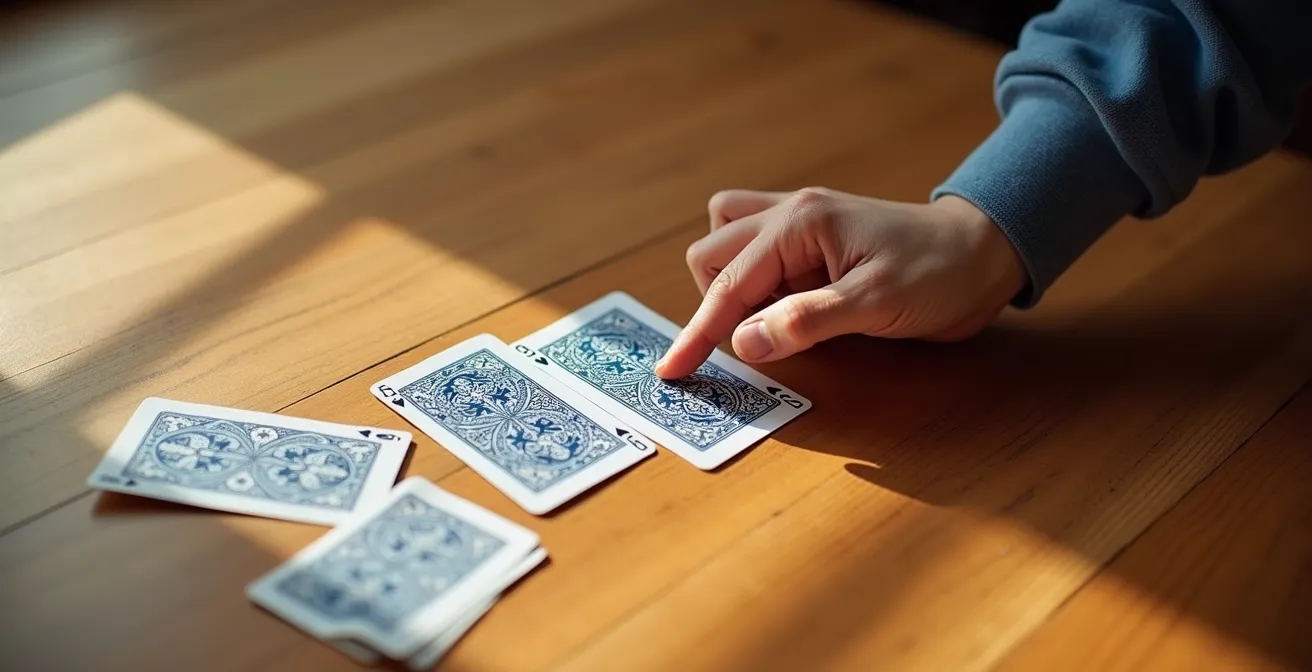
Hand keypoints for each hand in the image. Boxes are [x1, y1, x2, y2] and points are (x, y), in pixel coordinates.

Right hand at [653, 187, 1026, 378]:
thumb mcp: (877, 304)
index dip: (698, 332)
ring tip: (772, 316)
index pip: (730, 284)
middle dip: (718, 303)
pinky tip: (784, 302)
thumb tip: (743, 341)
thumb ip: (807, 321)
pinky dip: (752, 276)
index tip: (672, 371)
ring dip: (731, 282)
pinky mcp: (812, 238)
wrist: (985, 252)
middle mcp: (790, 213)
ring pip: (726, 239)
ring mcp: (800, 221)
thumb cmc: (940, 273)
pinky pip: (755, 245)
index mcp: (800, 224)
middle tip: (760, 340)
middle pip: (712, 253)